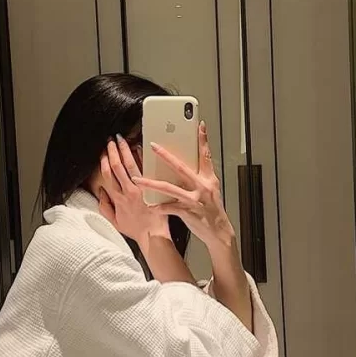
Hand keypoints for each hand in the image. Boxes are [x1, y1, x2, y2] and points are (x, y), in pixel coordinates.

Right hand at [97, 136, 171, 246]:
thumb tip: (101, 191)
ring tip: (120, 139)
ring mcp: (140, 189)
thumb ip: (105, 207)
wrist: (154, 235)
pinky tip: (138, 147)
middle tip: (110, 139)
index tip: (103, 152)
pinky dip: (141, 157)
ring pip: (129, 165)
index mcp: (118, 199)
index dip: (103, 161)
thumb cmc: (136, 229)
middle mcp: (128, 191)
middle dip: (112, 151)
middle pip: (116, 167)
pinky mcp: (152, 188)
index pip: (108, 175)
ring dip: (124, 150)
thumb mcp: (115, 222)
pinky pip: (145, 169)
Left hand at [132, 122, 235, 252]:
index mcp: (207, 178)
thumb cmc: (211, 209)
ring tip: (137, 179)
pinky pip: (169, 207)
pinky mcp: (188, 212)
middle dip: (165, 156)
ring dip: (151, 183)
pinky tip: (149, 205)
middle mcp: (202, 186)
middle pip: (181, 167)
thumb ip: (198, 175)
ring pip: (169, 188)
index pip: (206, 155)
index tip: (199, 125)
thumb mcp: (210, 188)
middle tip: (152, 145)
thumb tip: (184, 163)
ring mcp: (194, 199)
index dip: (203, 140)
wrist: (218, 231)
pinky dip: (158, 206)